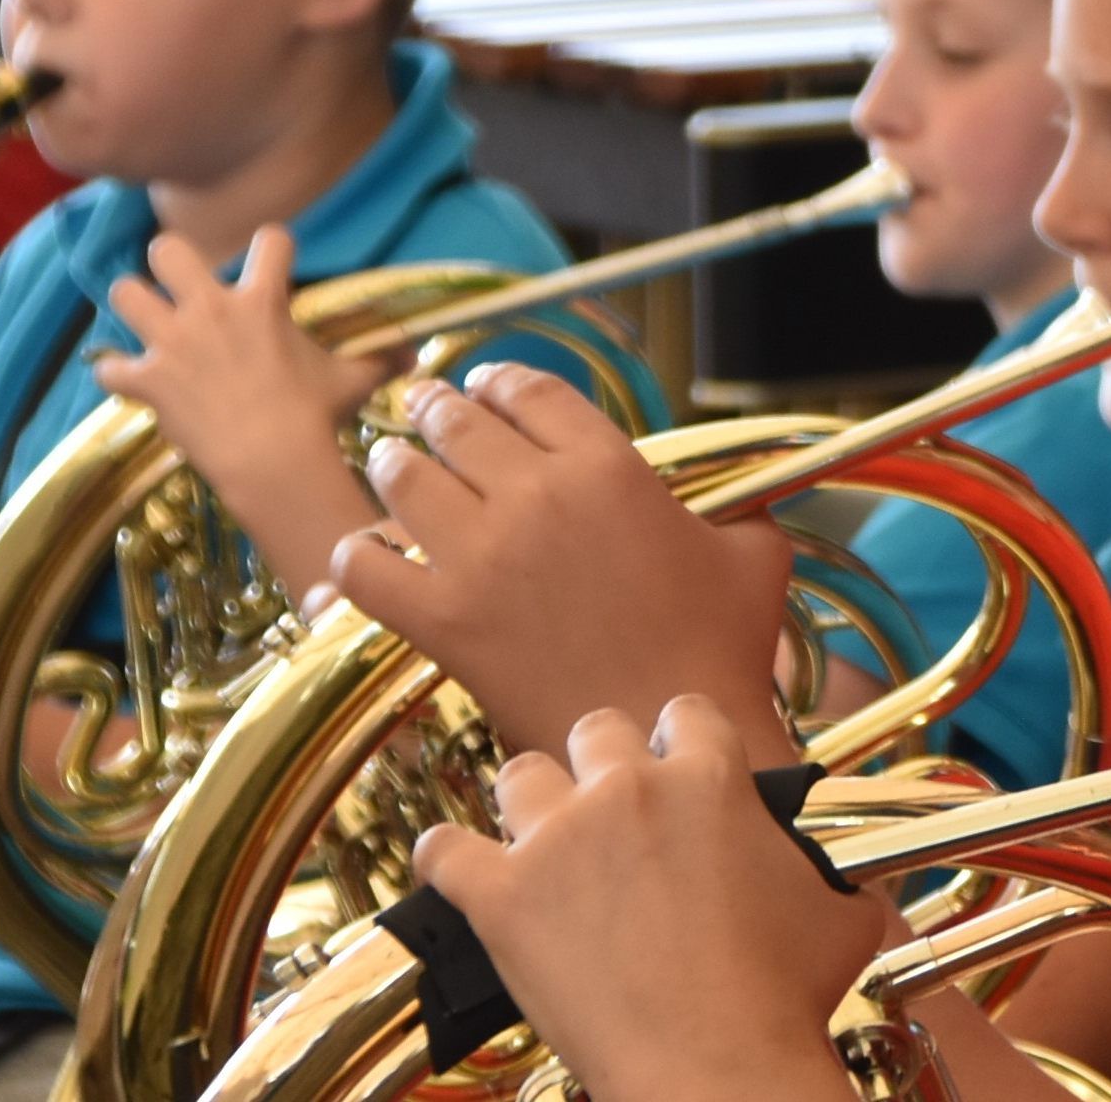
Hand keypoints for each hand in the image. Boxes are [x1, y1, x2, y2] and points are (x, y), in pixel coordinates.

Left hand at [98, 227, 385, 598]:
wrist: (272, 461)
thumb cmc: (315, 415)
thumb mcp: (352, 381)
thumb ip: (379, 360)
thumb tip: (417, 354)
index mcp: (261, 300)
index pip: (270, 241)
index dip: (273, 249)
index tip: (273, 265)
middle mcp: (210, 309)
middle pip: (168, 249)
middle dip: (172, 263)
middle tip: (184, 290)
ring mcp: (173, 342)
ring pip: (124, 293)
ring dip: (135, 308)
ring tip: (149, 327)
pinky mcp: (148, 380)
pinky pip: (110, 367)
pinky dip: (118, 375)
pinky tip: (131, 383)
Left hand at [328, 365, 796, 760]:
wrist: (668, 731)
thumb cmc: (722, 647)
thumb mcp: (753, 557)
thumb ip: (741, 511)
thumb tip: (742, 504)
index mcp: (608, 466)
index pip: (530, 391)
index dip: (498, 380)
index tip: (481, 385)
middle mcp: (537, 495)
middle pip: (457, 421)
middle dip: (432, 407)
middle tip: (421, 408)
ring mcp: (483, 555)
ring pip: (404, 476)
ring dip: (392, 462)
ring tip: (391, 462)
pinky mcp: (446, 620)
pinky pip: (367, 567)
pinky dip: (357, 555)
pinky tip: (364, 554)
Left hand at [416, 700, 881, 1101]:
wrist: (718, 1073)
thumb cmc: (784, 1003)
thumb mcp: (841, 917)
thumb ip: (831, 874)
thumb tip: (845, 882)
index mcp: (710, 776)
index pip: (684, 712)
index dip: (679, 744)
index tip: (675, 773)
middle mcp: (627, 788)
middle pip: (595, 729)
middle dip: (602, 768)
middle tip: (614, 820)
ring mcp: (558, 840)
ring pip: (520, 775)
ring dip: (533, 808)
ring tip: (546, 849)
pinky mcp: (501, 897)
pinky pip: (443, 851)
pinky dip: (448, 861)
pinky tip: (462, 874)